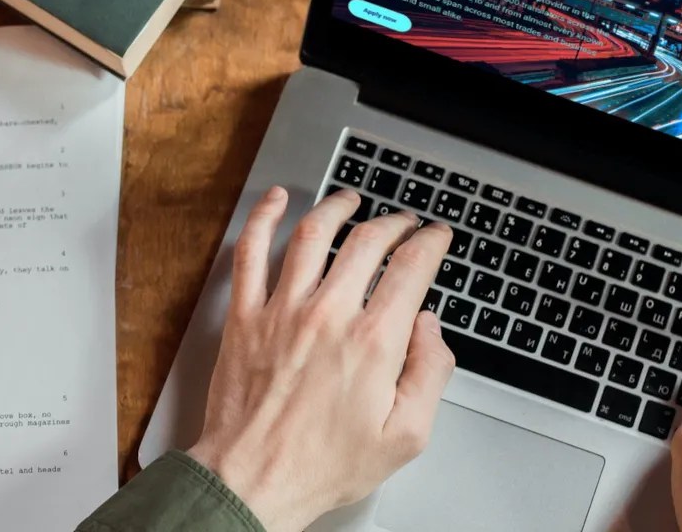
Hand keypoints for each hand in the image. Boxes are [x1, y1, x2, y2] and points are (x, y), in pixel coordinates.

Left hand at [187, 187, 456, 531]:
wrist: (253, 481)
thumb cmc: (324, 465)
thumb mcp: (406, 436)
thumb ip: (430, 374)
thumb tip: (430, 329)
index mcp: (373, 343)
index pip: (411, 268)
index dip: (430, 243)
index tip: (435, 238)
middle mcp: (328, 317)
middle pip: (367, 241)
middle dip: (394, 223)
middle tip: (403, 224)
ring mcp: (282, 312)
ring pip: (312, 234)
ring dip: (337, 208)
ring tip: (351, 200)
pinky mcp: (246, 318)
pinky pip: (250, 253)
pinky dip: (263, 218)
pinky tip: (276, 201)